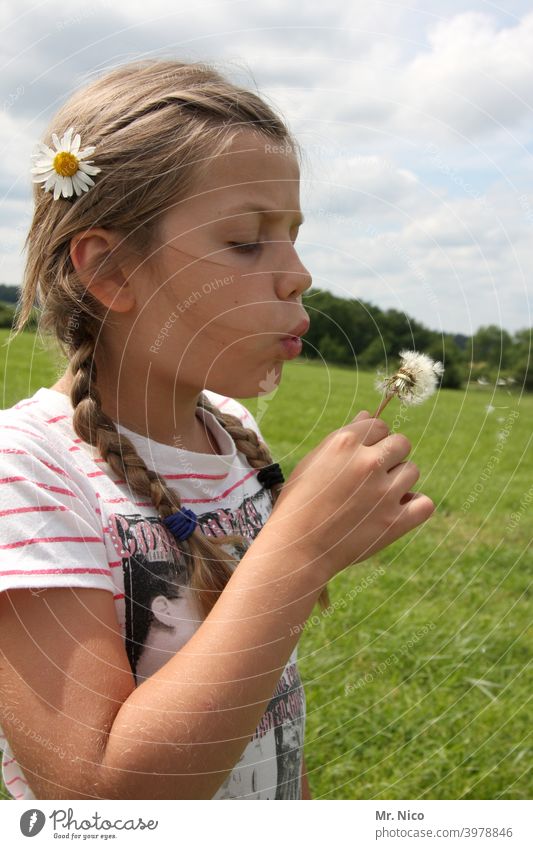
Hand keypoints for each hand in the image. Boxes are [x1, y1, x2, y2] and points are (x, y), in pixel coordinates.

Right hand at [268, 411, 433, 577]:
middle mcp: (368, 462)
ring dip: (399, 481)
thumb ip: (345, 437)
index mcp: (345, 442)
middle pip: (402, 444)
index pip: (380, 425)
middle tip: (370, 477)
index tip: (360, 458)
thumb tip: (368, 415)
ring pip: (412, 471)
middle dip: (389, 457)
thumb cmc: (300, 502)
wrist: (296, 547)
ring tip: (376, 497)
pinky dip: (415, 506)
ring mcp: (384, 492)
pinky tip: (397, 510)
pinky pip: (424, 503)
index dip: (372, 441)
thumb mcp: (314, 462)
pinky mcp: (395, 522)